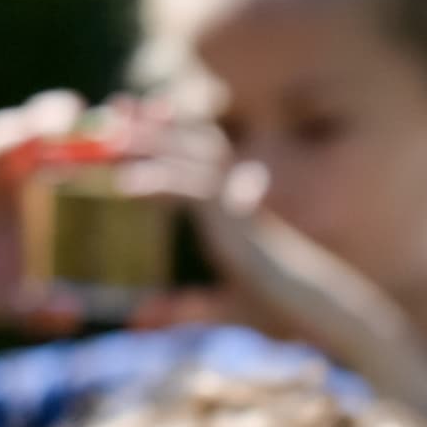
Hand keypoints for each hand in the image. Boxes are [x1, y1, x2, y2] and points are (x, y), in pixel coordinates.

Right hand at [0, 65, 98, 347]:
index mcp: (47, 203)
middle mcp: (18, 175)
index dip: (110, 148)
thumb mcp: (9, 303)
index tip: (143, 132)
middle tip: (96, 124)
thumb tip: (73, 316)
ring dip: (28, 123)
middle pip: (50, 140)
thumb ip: (38, 309)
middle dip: (72, 129)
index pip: (83, 167)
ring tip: (53, 120)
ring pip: (7, 133)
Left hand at [116, 126, 426, 407]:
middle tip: (115, 106)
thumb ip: (182, 310)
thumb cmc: (281, 311)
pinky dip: (161, 185)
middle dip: (151, 126)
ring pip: (188, 162)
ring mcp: (235, 206)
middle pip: (188, 147)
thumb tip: (139, 320)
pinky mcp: (237, 222)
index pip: (192, 161)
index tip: (126, 128)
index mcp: (228, 210)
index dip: (162, 140)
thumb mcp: (221, 310)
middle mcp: (232, 199)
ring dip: (149, 145)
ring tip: (112, 134)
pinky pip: (194, 194)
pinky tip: (129, 186)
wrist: (315, 312)